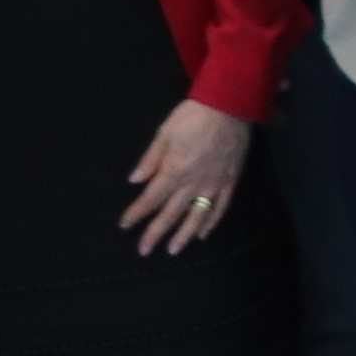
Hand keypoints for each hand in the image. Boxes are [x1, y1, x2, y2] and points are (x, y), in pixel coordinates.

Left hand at [119, 99, 250, 255]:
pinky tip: (203, 234)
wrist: (231, 105)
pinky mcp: (230, 181)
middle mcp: (193, 183)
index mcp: (174, 170)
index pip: (150, 198)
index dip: (136, 213)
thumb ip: (150, 158)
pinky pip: (221, 207)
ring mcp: (214, 184)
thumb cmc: (193, 116)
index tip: (125, 225)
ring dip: (183, 235)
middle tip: (144, 251)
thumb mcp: (165, 132)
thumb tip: (134, 180)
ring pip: (197, 216)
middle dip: (155, 233)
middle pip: (171, 213)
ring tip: (173, 250)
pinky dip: (212, 222)